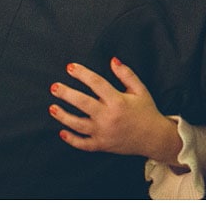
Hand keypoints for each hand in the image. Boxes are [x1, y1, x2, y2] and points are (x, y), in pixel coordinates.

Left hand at [49, 58, 183, 163]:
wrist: (154, 138)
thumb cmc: (146, 111)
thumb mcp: (140, 90)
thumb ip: (126, 74)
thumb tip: (113, 60)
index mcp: (118, 101)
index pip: (96, 83)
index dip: (82, 73)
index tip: (70, 67)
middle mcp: (109, 117)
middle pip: (82, 103)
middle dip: (66, 94)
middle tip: (54, 87)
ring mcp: (104, 133)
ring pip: (78, 124)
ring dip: (63, 116)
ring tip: (52, 107)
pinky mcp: (102, 145)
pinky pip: (83, 144)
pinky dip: (71, 139)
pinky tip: (62, 132)